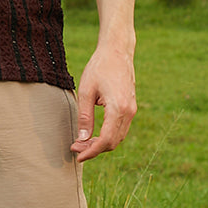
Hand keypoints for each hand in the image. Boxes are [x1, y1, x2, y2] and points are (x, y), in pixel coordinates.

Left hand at [71, 45, 136, 161]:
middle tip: (75, 147)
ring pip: (118, 138)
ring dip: (101, 144)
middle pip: (113, 142)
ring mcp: (132, 110)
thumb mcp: (86, 91)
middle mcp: (129, 112)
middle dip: (94, 149)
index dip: (91, 152)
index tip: (78, 156)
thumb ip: (85, 117)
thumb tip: (82, 139)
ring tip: (82, 142)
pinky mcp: (131, 107)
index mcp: (118, 108)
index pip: (106, 140)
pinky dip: (108, 136)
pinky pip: (120, 129)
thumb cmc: (99, 67)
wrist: (117, 51)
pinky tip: (94, 134)